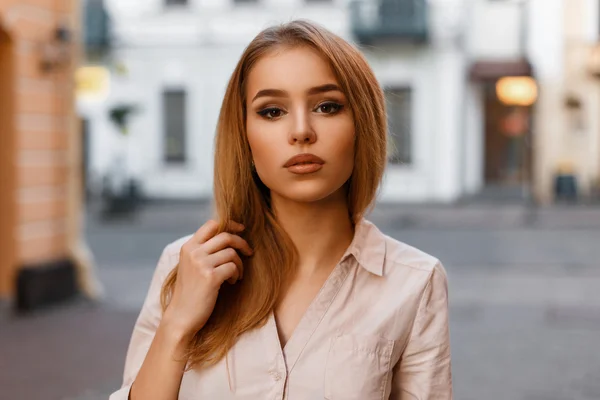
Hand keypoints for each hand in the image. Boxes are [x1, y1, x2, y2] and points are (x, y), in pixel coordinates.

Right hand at [162, 220, 252, 338]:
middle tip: (249, 252)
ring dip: (239, 264)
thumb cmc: (190, 292)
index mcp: (188, 247)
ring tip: (236, 275)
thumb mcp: (191, 265)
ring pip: (231, 253)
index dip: (230, 225)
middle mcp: (194, 252)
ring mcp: (201, 264)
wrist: (181, 316)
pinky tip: (232, 282)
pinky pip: (233, 267)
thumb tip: (228, 237)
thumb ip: (203, 251)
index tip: (241, 230)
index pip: (212, 224)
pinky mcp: (210, 277)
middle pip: (226, 236)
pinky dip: (236, 274)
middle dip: (241, 242)